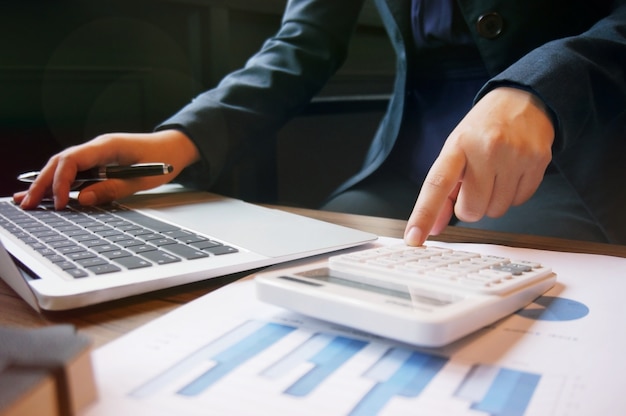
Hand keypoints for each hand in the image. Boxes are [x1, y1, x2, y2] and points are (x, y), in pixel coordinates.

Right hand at [14, 130, 199, 209]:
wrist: (175, 147)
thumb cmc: (163, 160)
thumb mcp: (141, 179)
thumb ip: (112, 189)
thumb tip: (83, 199)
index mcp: (107, 146)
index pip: (73, 160)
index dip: (61, 182)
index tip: (60, 203)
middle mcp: (97, 147)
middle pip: (60, 162)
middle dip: (41, 183)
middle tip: (26, 203)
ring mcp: (96, 153)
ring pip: (63, 166)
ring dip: (46, 183)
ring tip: (26, 201)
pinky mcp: (99, 162)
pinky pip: (75, 171)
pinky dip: (60, 183)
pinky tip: (46, 196)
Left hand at [404, 87, 554, 245]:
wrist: (524, 100)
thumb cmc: (482, 130)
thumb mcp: (455, 151)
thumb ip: (442, 192)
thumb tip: (432, 228)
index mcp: (458, 145)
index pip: (437, 185)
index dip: (424, 215)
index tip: (414, 238)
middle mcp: (487, 149)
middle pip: (471, 210)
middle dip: (470, 206)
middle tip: (474, 185)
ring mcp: (515, 155)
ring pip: (496, 211)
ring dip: (492, 201)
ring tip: (494, 174)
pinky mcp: (538, 162)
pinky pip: (519, 202)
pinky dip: (512, 195)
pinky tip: (511, 172)